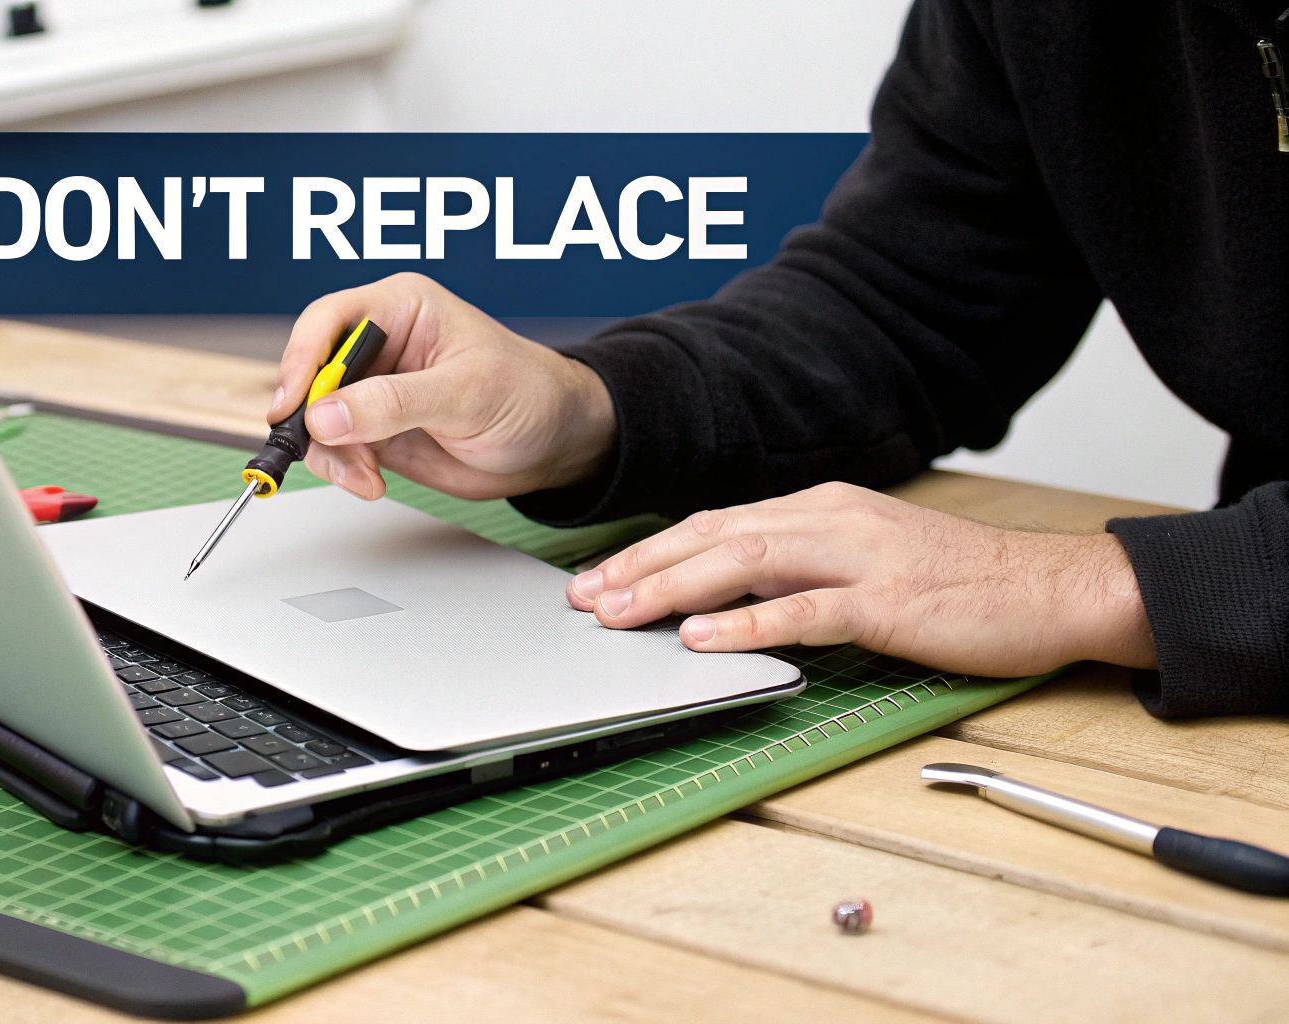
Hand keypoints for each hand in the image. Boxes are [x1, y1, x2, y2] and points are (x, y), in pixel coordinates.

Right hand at [272, 273, 615, 500]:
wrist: (552, 442)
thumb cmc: (527, 394)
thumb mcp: (466, 392)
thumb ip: (394, 402)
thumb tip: (327, 414)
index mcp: (401, 308)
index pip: (330, 320)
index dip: (302, 359)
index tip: (294, 403)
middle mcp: (379, 345)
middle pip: (310, 370)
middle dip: (310, 415)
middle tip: (322, 448)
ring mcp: (373, 390)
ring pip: (316, 417)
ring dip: (329, 452)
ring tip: (365, 475)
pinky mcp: (374, 430)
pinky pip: (335, 448)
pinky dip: (343, 469)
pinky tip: (371, 481)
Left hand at [566, 482, 1157, 676]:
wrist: (1050, 587)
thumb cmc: (958, 582)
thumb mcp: (864, 559)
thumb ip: (800, 568)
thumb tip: (728, 595)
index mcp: (821, 509)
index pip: (716, 525)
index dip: (650, 550)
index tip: (600, 576)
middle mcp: (831, 520)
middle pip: (714, 537)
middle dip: (641, 567)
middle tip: (585, 597)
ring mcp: (859, 558)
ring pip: (744, 564)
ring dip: (673, 590)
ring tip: (620, 613)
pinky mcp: (888, 603)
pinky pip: (805, 611)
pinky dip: (746, 623)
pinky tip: (704, 638)